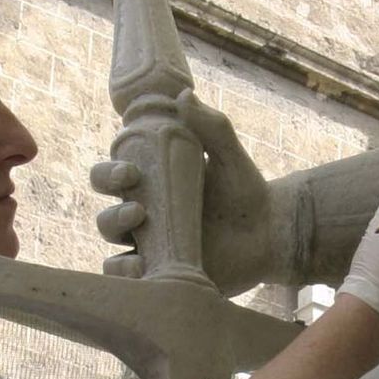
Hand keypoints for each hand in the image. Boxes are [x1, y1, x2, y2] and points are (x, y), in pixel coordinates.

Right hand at [91, 91, 280, 293]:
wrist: (272, 234)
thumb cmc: (248, 191)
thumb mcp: (231, 155)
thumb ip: (211, 126)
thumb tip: (184, 96)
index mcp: (151, 186)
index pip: (112, 178)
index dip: (109, 174)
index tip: (130, 171)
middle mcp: (144, 219)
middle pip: (106, 216)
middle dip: (111, 211)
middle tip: (137, 208)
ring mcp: (151, 251)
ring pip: (111, 249)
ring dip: (117, 243)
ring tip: (139, 234)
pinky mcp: (163, 277)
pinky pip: (130, 282)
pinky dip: (126, 275)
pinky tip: (141, 269)